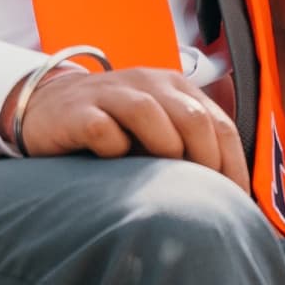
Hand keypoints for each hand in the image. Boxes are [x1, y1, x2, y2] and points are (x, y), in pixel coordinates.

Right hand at [9, 61, 249, 188]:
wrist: (49, 108)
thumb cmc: (113, 127)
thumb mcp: (158, 130)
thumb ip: (190, 147)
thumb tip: (231, 195)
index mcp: (176, 88)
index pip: (219, 124)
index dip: (232, 165)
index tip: (235, 202)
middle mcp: (148, 83)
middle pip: (191, 119)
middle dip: (204, 163)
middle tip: (201, 199)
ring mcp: (111, 93)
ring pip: (149, 115)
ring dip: (163, 151)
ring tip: (162, 180)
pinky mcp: (77, 110)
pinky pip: (102, 130)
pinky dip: (113, 149)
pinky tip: (113, 165)